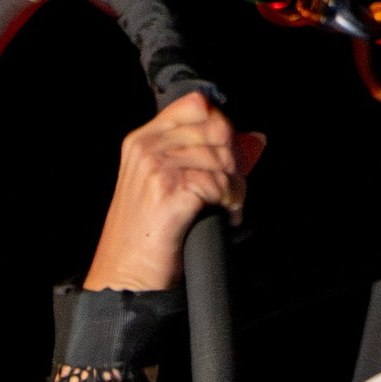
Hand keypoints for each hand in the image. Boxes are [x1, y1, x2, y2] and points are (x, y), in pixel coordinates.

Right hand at [83, 91, 265, 293]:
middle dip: (234, 161)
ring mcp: (158, 167)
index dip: (222, 128)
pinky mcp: (170, 191)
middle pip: (216, 129)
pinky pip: (220, 184)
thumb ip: (203, 156)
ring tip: (227, 207)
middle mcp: (148, 147)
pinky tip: (225, 216)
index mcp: (143, 140)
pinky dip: (231, 203)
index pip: (196, 105)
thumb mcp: (166, 185)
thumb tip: (255, 140)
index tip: (227, 157)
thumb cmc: (145, 239)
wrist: (124, 277)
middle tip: (230, 189)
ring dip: (236, 187)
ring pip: (222, 158)